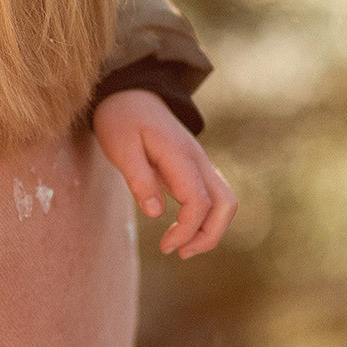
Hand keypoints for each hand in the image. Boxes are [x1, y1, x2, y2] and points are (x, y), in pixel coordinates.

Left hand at [93, 89, 235, 258]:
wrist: (132, 94)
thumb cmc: (121, 120)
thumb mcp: (120, 148)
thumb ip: (139, 179)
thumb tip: (156, 213)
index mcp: (180, 155)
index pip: (198, 201)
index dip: (187, 229)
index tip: (165, 246)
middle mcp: (198, 159)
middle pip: (226, 204)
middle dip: (209, 236)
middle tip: (180, 253)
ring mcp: (200, 163)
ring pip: (225, 201)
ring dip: (210, 229)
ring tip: (182, 248)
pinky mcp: (195, 168)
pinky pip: (212, 196)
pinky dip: (205, 218)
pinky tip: (183, 230)